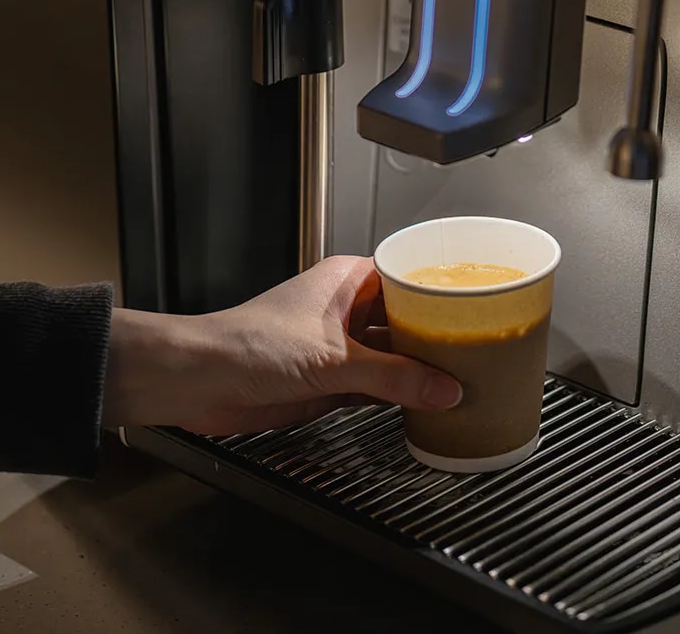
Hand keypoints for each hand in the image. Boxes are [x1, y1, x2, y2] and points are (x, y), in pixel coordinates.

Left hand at [102, 256, 461, 434]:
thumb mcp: (333, 360)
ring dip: (420, 369)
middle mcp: (347, 309)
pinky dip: (399, 396)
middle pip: (407, 320)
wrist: (197, 382)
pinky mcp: (330, 380)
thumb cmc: (247, 345)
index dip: (443, 290)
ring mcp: (339, 346)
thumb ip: (393, 377)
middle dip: (438, 336)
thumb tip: (444, 389)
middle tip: (482, 347)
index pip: (410, 277)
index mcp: (348, 281)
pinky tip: (426, 402)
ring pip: (394, 355)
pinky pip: (378, 387)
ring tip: (465, 376)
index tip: (480, 302)